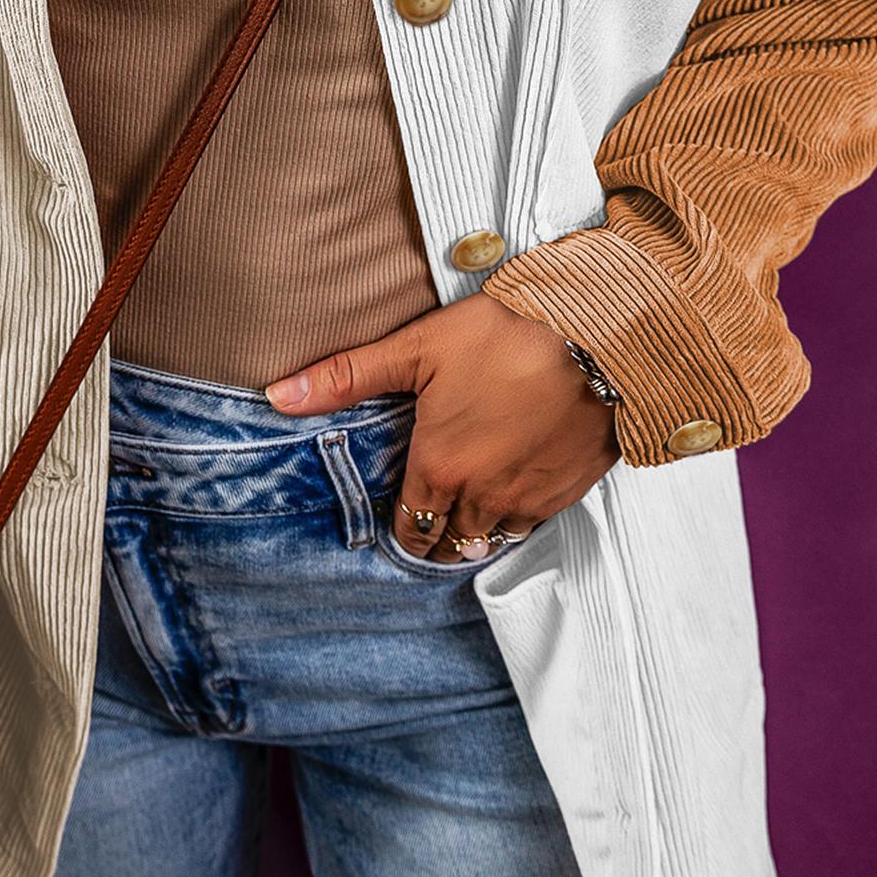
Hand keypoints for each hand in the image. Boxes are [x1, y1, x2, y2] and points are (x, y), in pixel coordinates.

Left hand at [265, 293, 618, 562]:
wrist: (599, 336)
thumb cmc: (507, 335)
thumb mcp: (417, 347)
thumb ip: (347, 376)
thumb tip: (277, 396)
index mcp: (440, 469)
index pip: (411, 528)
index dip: (403, 527)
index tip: (400, 516)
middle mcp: (483, 497)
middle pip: (450, 541)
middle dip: (436, 534)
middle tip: (429, 517)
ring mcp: (530, 498)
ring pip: (493, 537)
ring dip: (476, 530)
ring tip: (466, 510)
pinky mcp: (570, 490)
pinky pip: (534, 523)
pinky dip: (518, 516)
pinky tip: (513, 491)